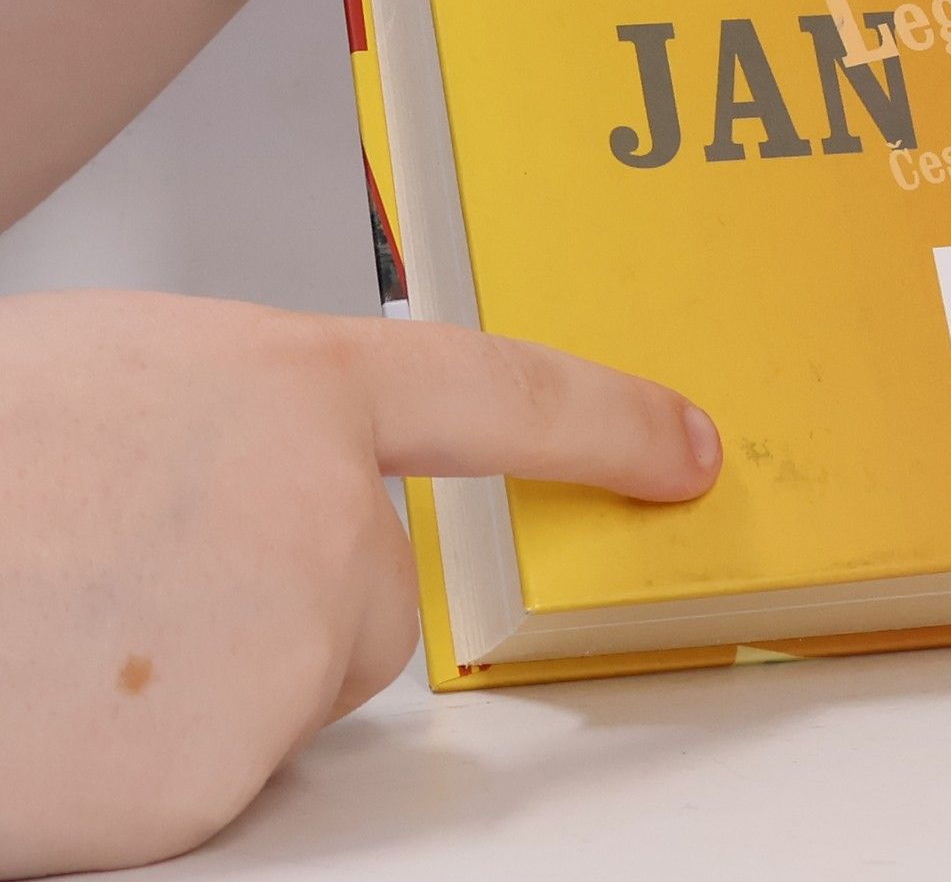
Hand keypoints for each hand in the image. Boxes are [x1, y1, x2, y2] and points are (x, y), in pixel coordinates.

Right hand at [0, 290, 721, 876]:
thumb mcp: (109, 376)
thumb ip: (231, 413)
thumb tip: (268, 457)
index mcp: (288, 387)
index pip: (500, 393)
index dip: (605, 419)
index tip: (686, 450)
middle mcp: (318, 513)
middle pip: (375, 590)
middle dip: (287, 599)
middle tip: (134, 580)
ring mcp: (281, 647)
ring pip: (292, 685)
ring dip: (207, 681)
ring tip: (70, 632)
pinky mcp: (225, 776)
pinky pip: (226, 775)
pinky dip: (156, 762)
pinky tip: (60, 707)